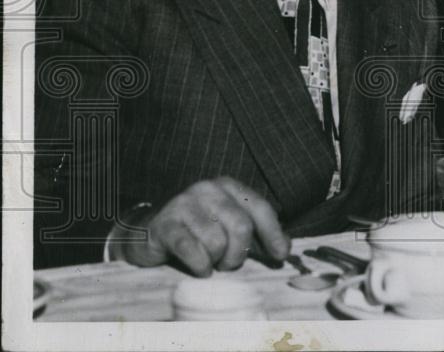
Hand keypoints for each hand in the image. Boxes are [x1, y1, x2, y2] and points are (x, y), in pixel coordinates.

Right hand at [116, 177, 288, 275]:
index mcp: (228, 186)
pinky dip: (200, 266)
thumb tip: (285, 249)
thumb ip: (256, 233)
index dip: (273, 234)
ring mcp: (185, 204)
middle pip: (241, 227)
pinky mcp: (166, 224)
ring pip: (217, 242)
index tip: (280, 256)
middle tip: (229, 262)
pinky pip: (192, 251)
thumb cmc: (196, 230)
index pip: (260, 207)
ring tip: (209, 261)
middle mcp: (208, 189)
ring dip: (216, 261)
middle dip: (238, 253)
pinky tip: (199, 267)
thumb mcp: (227, 224)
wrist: (148, 231)